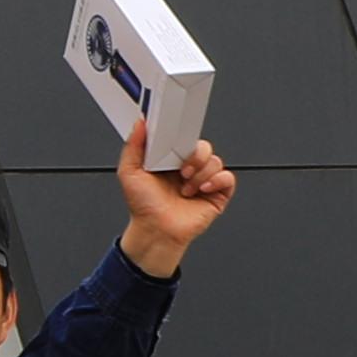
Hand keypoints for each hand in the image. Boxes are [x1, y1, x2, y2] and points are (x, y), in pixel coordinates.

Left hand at [112, 134, 236, 277]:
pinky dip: (217, 180)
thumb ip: (133, 146)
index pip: (185, 140)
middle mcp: (189, 169)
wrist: (155, 231)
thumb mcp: (129, 172)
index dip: (183, 140)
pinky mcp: (217, 194)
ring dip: (201, 173)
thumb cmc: (143, 207)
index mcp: (171, 161)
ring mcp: (204, 181)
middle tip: (182, 170)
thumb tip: (140, 124)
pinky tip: (202, 188)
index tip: (176, 145)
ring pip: (216, 161)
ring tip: (187, 187)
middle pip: (204, 147)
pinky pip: (228, 178)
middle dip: (194, 157)